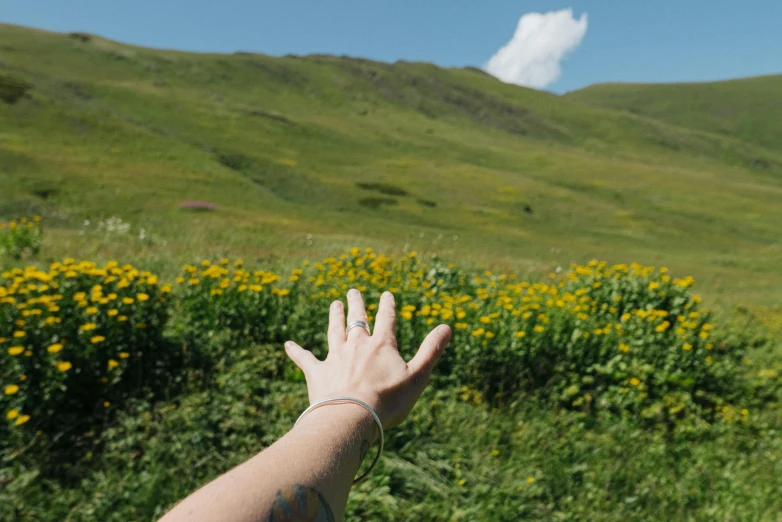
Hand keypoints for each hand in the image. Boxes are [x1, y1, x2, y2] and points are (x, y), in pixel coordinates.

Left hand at [284, 289, 451, 428]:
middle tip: (352, 291)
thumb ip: (431, 350)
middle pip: (357, 319)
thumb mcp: (417, 376)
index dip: (387, 305)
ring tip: (334, 305)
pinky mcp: (317, 373)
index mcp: (381, 345)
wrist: (350, 418)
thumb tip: (447, 326)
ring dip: (334, 317)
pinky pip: (305, 358)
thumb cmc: (387, 401)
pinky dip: (296, 351)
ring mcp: (335, 357)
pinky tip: (287, 344)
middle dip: (356, 304)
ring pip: (334, 331)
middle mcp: (357, 345)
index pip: (386, 319)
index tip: (386, 294)